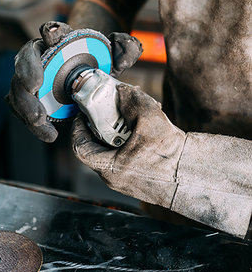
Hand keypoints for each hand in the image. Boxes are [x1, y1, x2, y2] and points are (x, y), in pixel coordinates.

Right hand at [7, 22, 142, 142]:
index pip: (51, 30)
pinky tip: (47, 133)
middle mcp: (39, 55)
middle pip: (25, 60)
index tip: (53, 37)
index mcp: (59, 40)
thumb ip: (124, 49)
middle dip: (27, 74)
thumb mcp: (115, 54)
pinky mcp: (29, 97)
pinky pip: (21, 108)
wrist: (86, 73)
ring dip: (26, 106)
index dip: (51, 32)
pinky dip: (31, 121)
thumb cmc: (97, 60)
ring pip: (18, 88)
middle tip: (35, 89)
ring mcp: (30, 76)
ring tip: (40, 122)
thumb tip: (131, 47)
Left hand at [72, 84, 185, 207]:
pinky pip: (124, 155)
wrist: (193, 176)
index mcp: (109, 168)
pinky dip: (129, 140)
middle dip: (102, 123)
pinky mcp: (137, 178)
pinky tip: (143, 127)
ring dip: (118, 130)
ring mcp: (125, 180)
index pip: (80, 147)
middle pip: (96, 146)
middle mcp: (113, 178)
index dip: (78, 127)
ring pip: (112, 150)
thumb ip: (132, 101)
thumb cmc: (172, 156)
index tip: (82, 113)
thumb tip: (122, 91)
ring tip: (132, 114)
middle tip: (110, 108)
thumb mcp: (150, 119)